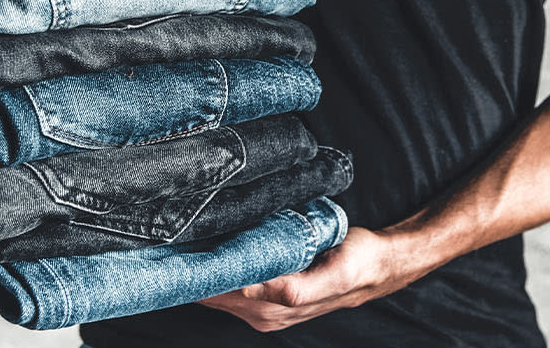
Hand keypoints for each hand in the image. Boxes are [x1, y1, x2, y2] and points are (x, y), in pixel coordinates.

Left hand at [197, 227, 426, 331]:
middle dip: (191, 269)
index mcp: (275, 308)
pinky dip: (218, 268)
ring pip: (218, 290)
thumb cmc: (358, 263)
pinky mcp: (268, 297)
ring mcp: (263, 308)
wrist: (378, 264)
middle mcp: (264, 313)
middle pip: (212, 293)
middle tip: (171, 236)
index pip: (220, 293)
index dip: (196, 272)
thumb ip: (295, 288)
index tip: (175, 248)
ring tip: (181, 239)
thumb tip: (254, 287)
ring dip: (201, 268)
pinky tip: (209, 248)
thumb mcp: (333, 274)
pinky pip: (232, 285)